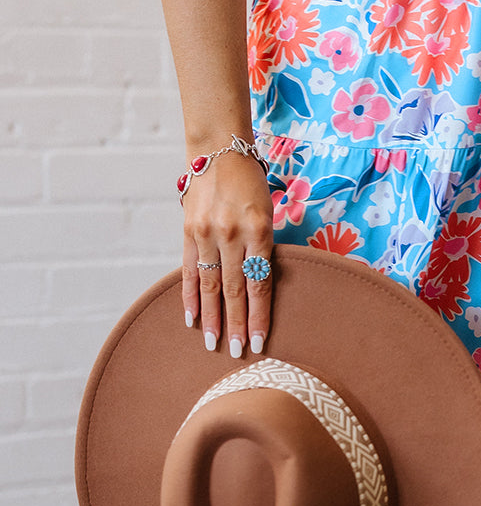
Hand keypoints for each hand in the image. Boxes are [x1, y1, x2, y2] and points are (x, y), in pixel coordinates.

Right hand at [181, 152, 274, 355]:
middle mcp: (231, 233)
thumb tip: (259, 289)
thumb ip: (263, 249)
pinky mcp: (188, 231)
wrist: (219, 151)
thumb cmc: (251, 185)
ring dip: (212, 317)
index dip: (259, 315)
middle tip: (236, 353)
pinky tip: (192, 318)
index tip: (259, 342)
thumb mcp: (268, 214)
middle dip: (236, 324)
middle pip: (234, 289)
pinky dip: (189, 296)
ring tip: (214, 343)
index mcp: (258, 230)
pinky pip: (188, 270)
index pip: (259, 283)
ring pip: (209, 284)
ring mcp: (206, 233)